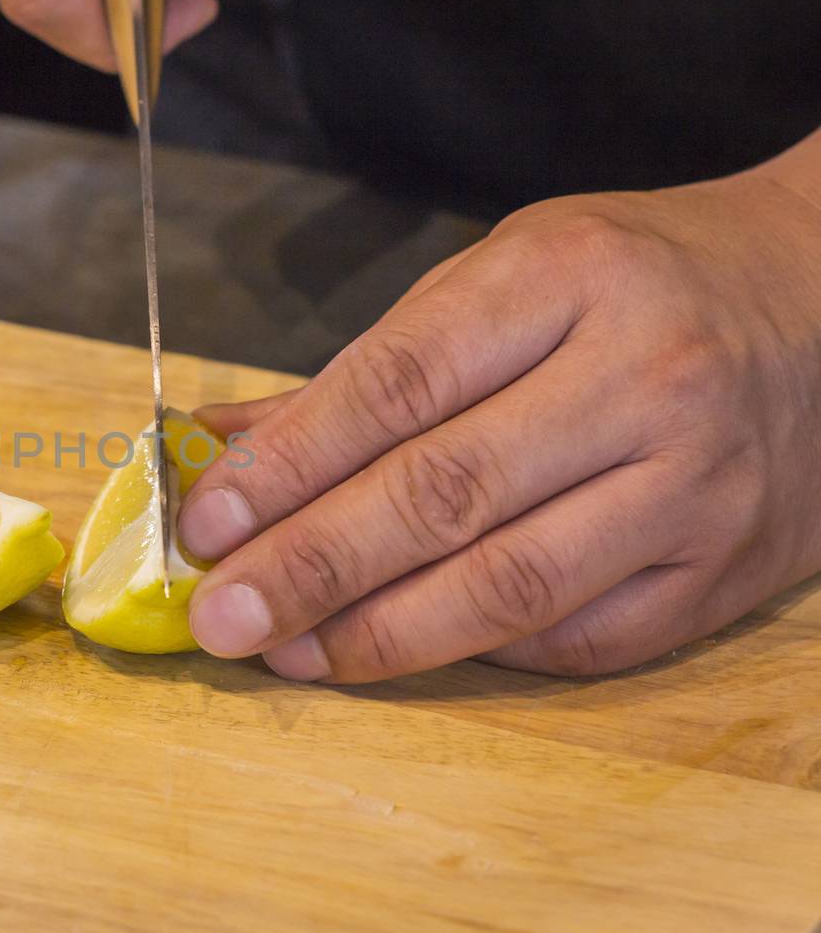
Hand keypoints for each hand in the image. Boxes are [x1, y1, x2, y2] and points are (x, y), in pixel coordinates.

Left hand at [178, 138, 820, 681]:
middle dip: (309, 566)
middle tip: (218, 614)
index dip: (290, 466)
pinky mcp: (727, 571)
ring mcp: (698, 484)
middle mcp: (642, 379)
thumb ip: (366, 371)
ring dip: (377, 633)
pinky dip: (474, 654)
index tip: (205, 523)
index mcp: (565, 279)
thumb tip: (225, 448)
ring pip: (510, 585)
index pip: (397, 386)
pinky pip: (579, 639)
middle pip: (442, 495)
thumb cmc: (632, 280)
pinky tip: (394, 652)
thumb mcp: (499, 278)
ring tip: (285, 651)